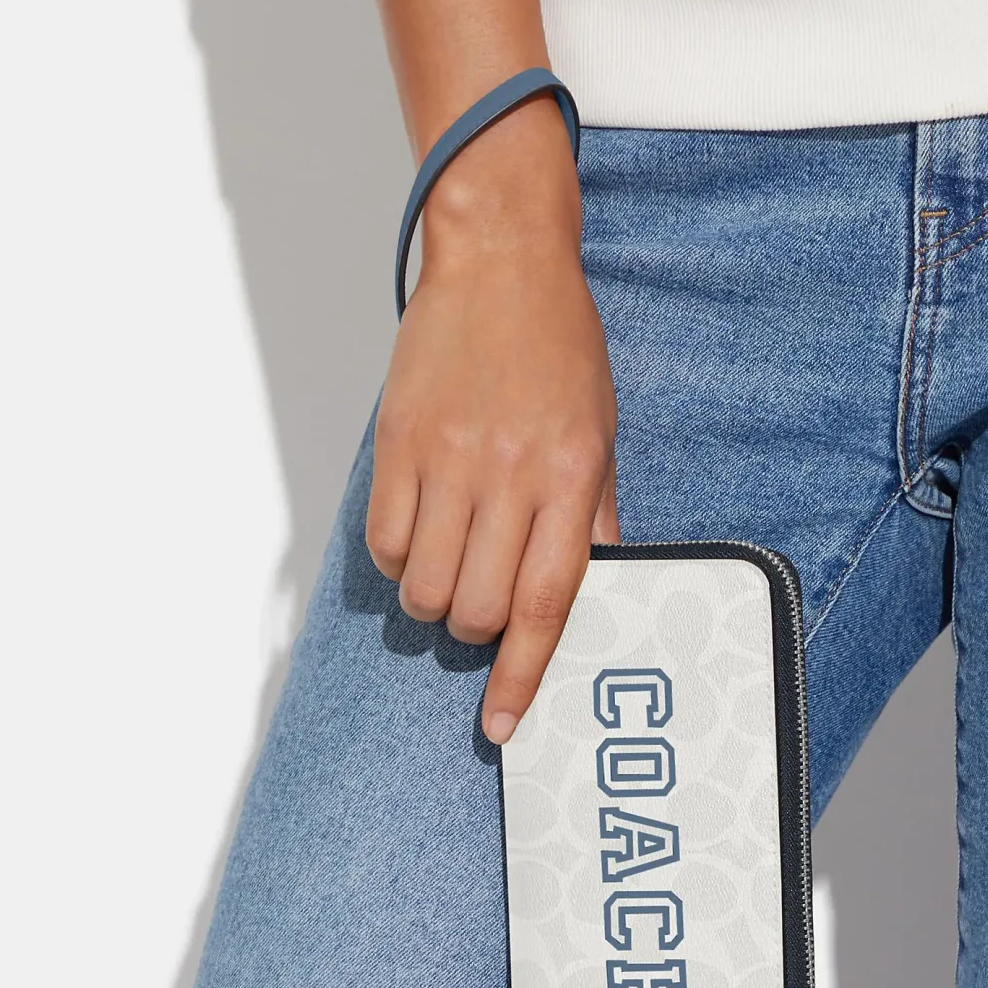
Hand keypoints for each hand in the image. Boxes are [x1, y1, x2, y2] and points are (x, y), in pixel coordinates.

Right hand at [366, 98, 619, 744]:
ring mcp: (447, 459)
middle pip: (475, 608)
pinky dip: (399, 560)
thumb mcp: (604, 431)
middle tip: (487, 598)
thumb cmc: (558, 347)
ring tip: (453, 560)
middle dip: (477, 630)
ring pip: (424, 587)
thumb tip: (596, 590)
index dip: (523, 676)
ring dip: (436, 597)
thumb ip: (596, 515)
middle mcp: (509, 475)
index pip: (545, 604)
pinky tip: (419, 531)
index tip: (504, 725)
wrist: (499, 262)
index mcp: (570, 477)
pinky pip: (383, 543)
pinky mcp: (396, 443)